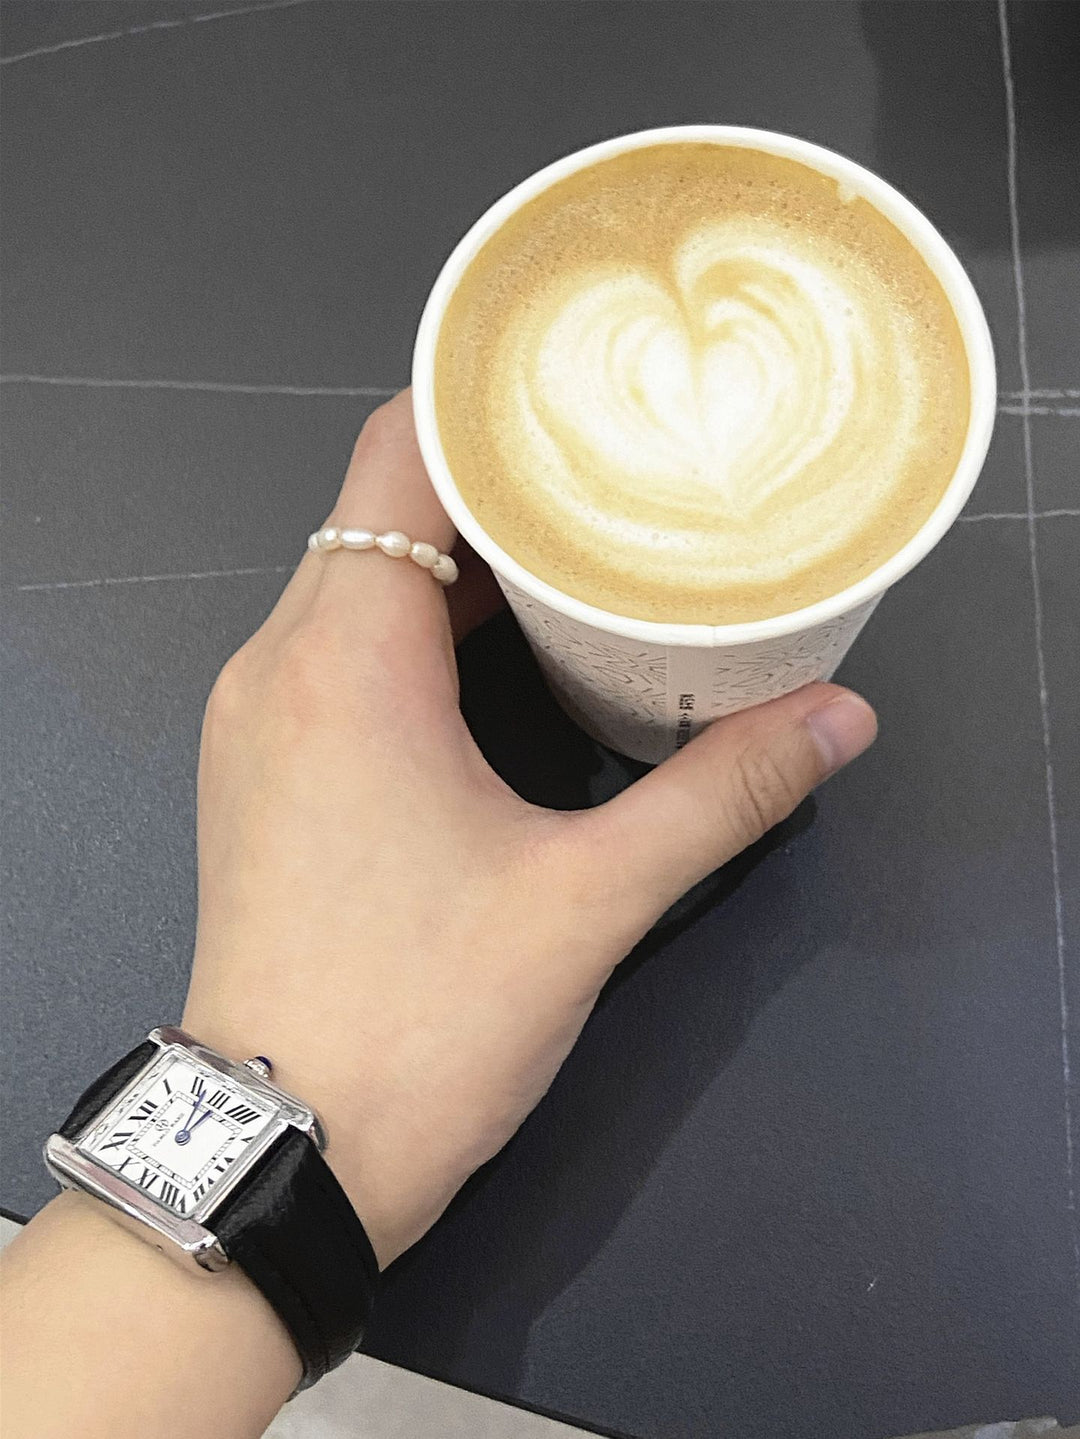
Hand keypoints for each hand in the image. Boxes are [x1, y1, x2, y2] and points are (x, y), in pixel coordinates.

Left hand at [183, 391, 876, 1267]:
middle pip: (385, 513)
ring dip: (462, 570)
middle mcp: (278, 665)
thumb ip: (719, 796)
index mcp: (345, 657)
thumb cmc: (417, 1021)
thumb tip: (835, 723)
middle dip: (501, 491)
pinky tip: (501, 665)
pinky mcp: (263, 773)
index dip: (488, 405)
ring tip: (580, 564)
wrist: (281, 1150)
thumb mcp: (588, 900)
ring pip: (358, 586)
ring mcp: (258, 721)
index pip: (398, 453)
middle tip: (616, 483)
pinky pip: (337, 655)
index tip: (582, 400)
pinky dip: (417, 636)